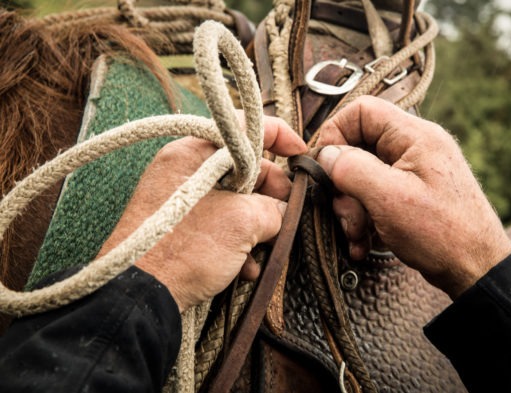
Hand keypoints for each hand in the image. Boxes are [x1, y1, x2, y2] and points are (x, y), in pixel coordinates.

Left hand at [98, 114, 306, 311]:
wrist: (142, 297)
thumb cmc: (184, 248)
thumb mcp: (242, 222)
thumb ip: (273, 209)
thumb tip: (284, 211)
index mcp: (193, 151)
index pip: (244, 126)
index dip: (281, 137)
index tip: (302, 156)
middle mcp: (185, 169)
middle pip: (244, 167)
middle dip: (270, 194)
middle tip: (287, 214)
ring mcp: (182, 199)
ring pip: (235, 200)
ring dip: (256, 225)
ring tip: (266, 248)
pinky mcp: (181, 227)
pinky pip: (219, 223)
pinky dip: (237, 242)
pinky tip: (246, 267)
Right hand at [316, 96, 510, 298]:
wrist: (476, 271)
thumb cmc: (442, 234)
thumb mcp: (389, 199)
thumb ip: (352, 169)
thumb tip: (326, 155)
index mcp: (415, 136)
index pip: (362, 110)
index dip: (335, 133)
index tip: (324, 167)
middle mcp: (414, 148)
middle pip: (358, 147)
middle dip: (343, 184)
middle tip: (345, 214)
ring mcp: (413, 172)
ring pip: (362, 176)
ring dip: (351, 208)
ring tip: (357, 235)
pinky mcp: (410, 194)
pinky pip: (374, 195)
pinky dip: (364, 218)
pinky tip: (363, 242)